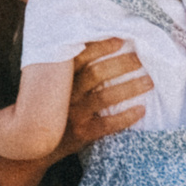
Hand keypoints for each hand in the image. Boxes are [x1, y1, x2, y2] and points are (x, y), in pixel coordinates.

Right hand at [56, 37, 151, 156]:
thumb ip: (66, 69)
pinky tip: (142, 110)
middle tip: (141, 59)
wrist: (36, 144)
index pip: (80, 57)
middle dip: (121, 65)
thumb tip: (95, 44)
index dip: (101, 47)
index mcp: (58, 78)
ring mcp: (73, 114)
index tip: (121, 40)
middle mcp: (65, 94)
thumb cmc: (52, 107)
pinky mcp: (81, 133)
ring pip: (104, 97)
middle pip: (96, 74)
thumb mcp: (52, 86)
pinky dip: (126, 117)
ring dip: (129, 88)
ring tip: (149, 81)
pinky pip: (107, 124)